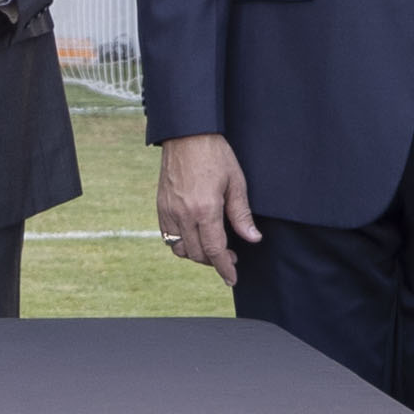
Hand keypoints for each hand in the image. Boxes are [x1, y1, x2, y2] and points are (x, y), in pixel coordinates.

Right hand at [155, 132, 260, 287]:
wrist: (187, 135)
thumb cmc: (215, 155)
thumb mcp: (236, 183)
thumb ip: (241, 215)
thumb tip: (252, 239)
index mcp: (205, 210)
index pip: (215, 250)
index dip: (225, 268)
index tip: (232, 278)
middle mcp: (183, 214)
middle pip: (197, 254)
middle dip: (214, 262)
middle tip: (230, 257)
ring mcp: (169, 211)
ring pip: (180, 249)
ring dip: (196, 254)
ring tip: (211, 247)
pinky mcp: (161, 206)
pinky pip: (168, 236)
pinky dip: (181, 243)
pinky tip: (194, 236)